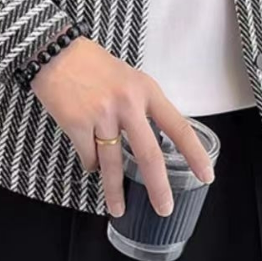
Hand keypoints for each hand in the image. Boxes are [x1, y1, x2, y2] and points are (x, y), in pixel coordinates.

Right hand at [31, 33, 214, 217]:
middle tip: (164, 208)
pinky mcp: (77, 124)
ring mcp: (102, 114)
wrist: (55, 52)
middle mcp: (128, 103)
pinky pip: (89, 156)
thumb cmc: (92, 64)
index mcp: (146, 90)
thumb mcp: (128, 78)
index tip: (206, 174)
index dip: (195, 153)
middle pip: (149, 154)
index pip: (178, 126)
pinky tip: (90, 162)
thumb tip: (151, 139)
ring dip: (115, 191)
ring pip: (113, 164)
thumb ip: (141, 105)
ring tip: (118, 209)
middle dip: (158, 187)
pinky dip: (91, 163)